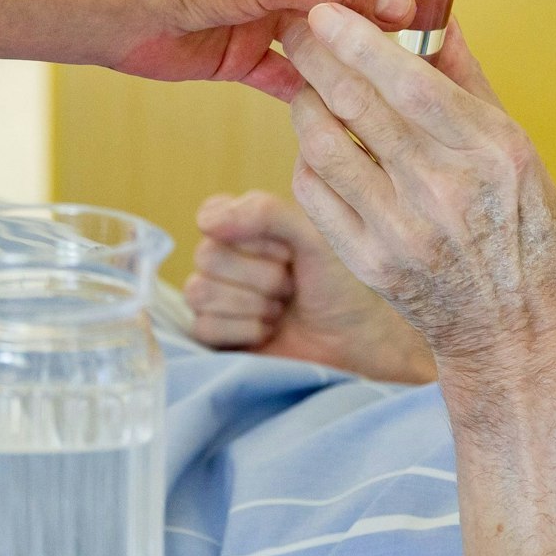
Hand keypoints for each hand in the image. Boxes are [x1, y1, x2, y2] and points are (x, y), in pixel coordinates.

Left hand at [113, 0, 415, 100]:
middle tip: (430, 20)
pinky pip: (289, 75)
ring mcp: (260, 13)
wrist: (121, 11)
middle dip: (379, 0)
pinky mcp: (243, 54)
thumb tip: (404, 8)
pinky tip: (350, 108)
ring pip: (320, 33)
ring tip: (400, 70)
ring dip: (351, 51)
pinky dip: (314, 90)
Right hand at [185, 190, 433, 383]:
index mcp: (244, 226)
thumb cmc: (339, 285)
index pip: (212, 216)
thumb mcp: (313, 237)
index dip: (250, 237)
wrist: (355, 342)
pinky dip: (244, 331)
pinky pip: (203, 327)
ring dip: (254, 305)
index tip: (287, 251)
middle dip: (260, 276)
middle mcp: (225, 259)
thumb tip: (206, 222)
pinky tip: (268, 331)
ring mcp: (217, 298)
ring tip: (282, 309)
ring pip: (200, 292)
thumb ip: (266, 213)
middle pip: (206, 256)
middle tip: (290, 285)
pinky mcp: (215, 335)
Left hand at [280, 4, 555, 397]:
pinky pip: (315, 194)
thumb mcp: (522, 152)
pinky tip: (316, 143)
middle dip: (315, 55)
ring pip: (323, 146)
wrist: (517, 333)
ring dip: (305, 104)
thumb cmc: (529, 235)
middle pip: (357, 105)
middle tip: (294, 26)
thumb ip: (471, 84)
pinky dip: (308, 159)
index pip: (410, 82)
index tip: (326, 9)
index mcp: (492, 153)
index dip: (359, 41)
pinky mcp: (369, 263)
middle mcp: (444, 190)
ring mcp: (402, 231)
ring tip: (306, 86)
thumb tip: (440, 17)